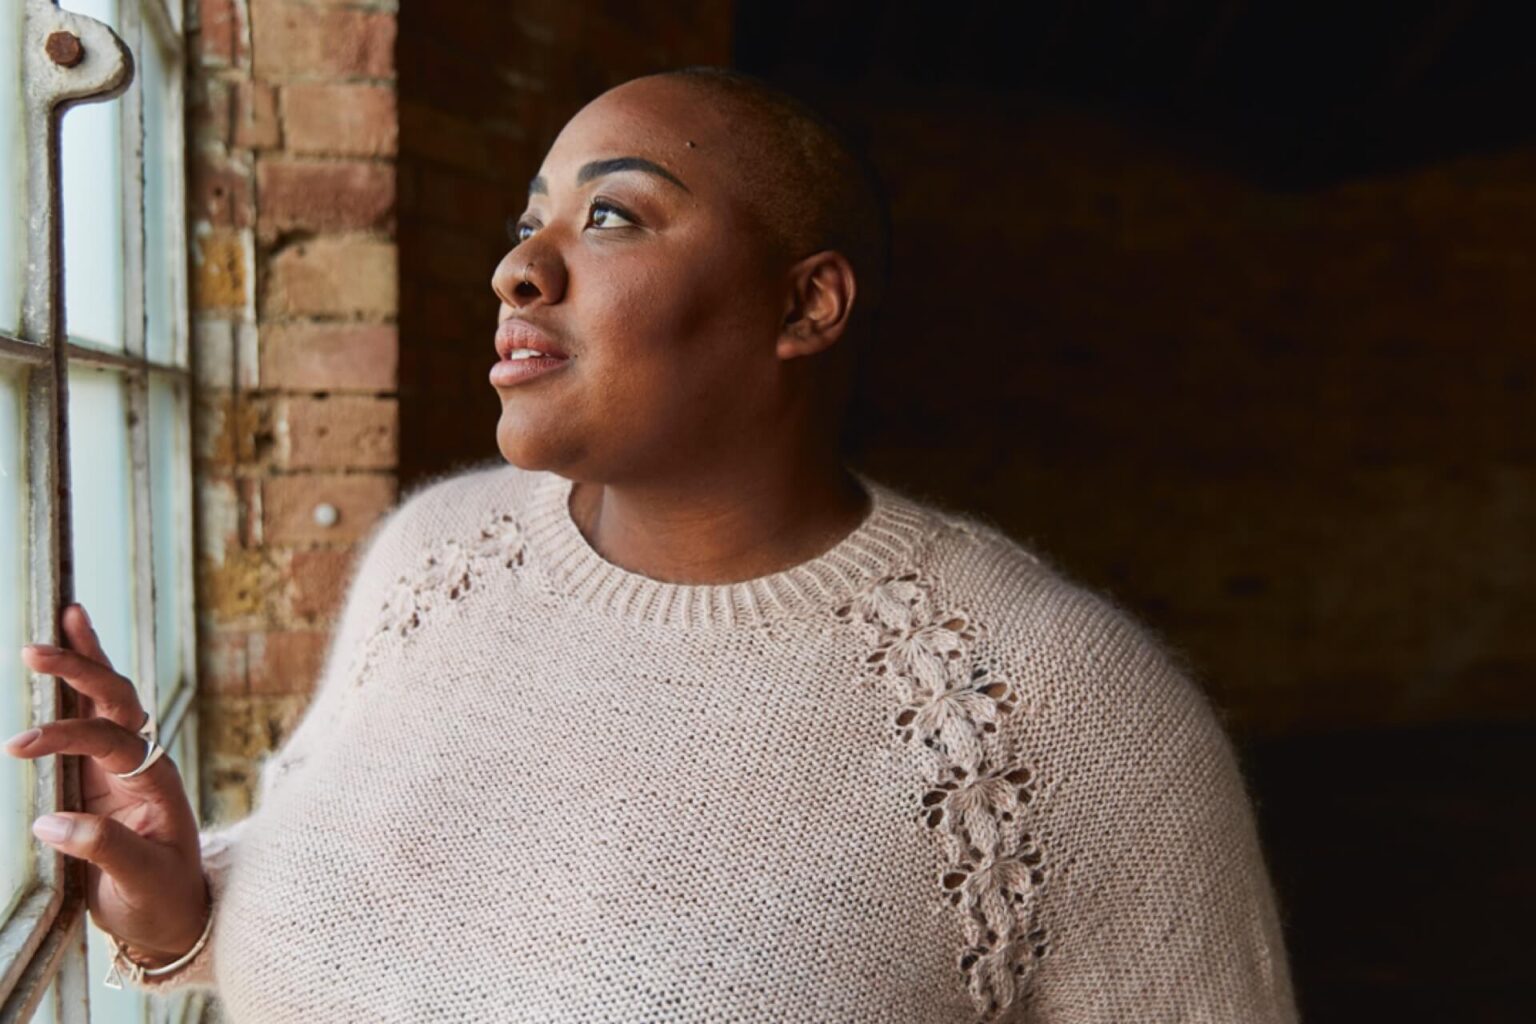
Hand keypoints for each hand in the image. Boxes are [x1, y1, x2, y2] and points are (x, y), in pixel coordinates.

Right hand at [5, 604, 208, 964]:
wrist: (174, 915)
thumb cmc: (162, 898)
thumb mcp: (140, 880)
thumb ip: (103, 849)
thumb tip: (48, 822)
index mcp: (157, 782)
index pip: (112, 742)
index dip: (66, 736)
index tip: (18, 745)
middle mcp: (144, 763)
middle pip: (117, 702)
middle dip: (81, 672)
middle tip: (35, 650)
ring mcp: (123, 765)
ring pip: (110, 699)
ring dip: (87, 660)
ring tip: (67, 614)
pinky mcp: (101, 774)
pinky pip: (93, 718)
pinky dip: (81, 683)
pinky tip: (69, 650)